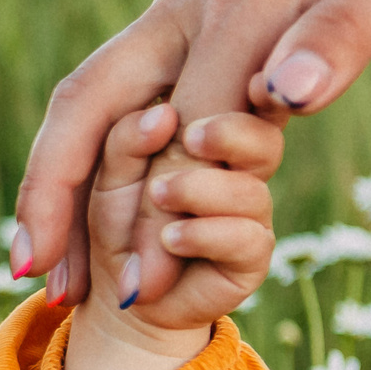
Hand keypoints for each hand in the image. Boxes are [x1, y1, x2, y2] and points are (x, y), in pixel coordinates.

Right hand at [11, 0, 370, 310]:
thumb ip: (346, 33)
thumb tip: (291, 93)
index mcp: (240, 7)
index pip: (187, 128)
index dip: (162, 214)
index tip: (145, 289)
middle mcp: (183, 11)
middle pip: (89, 108)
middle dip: (52, 195)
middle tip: (35, 280)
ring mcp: (169, 17)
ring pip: (83, 103)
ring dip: (48, 183)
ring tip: (38, 266)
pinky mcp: (171, 26)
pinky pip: (106, 97)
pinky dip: (76, 158)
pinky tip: (78, 212)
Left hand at [60, 105, 279, 369]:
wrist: (123, 293)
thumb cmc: (117, 219)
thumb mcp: (107, 172)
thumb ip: (127, 141)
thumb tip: (163, 116)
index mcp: (211, 121)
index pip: (241, 86)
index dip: (248, 77)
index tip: (240, 82)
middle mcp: (243, 156)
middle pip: (263, 125)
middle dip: (229, 131)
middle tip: (192, 137)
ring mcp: (252, 201)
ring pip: (255, 176)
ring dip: (199, 186)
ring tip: (160, 194)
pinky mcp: (253, 250)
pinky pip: (245, 233)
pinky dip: (202, 233)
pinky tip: (171, 237)